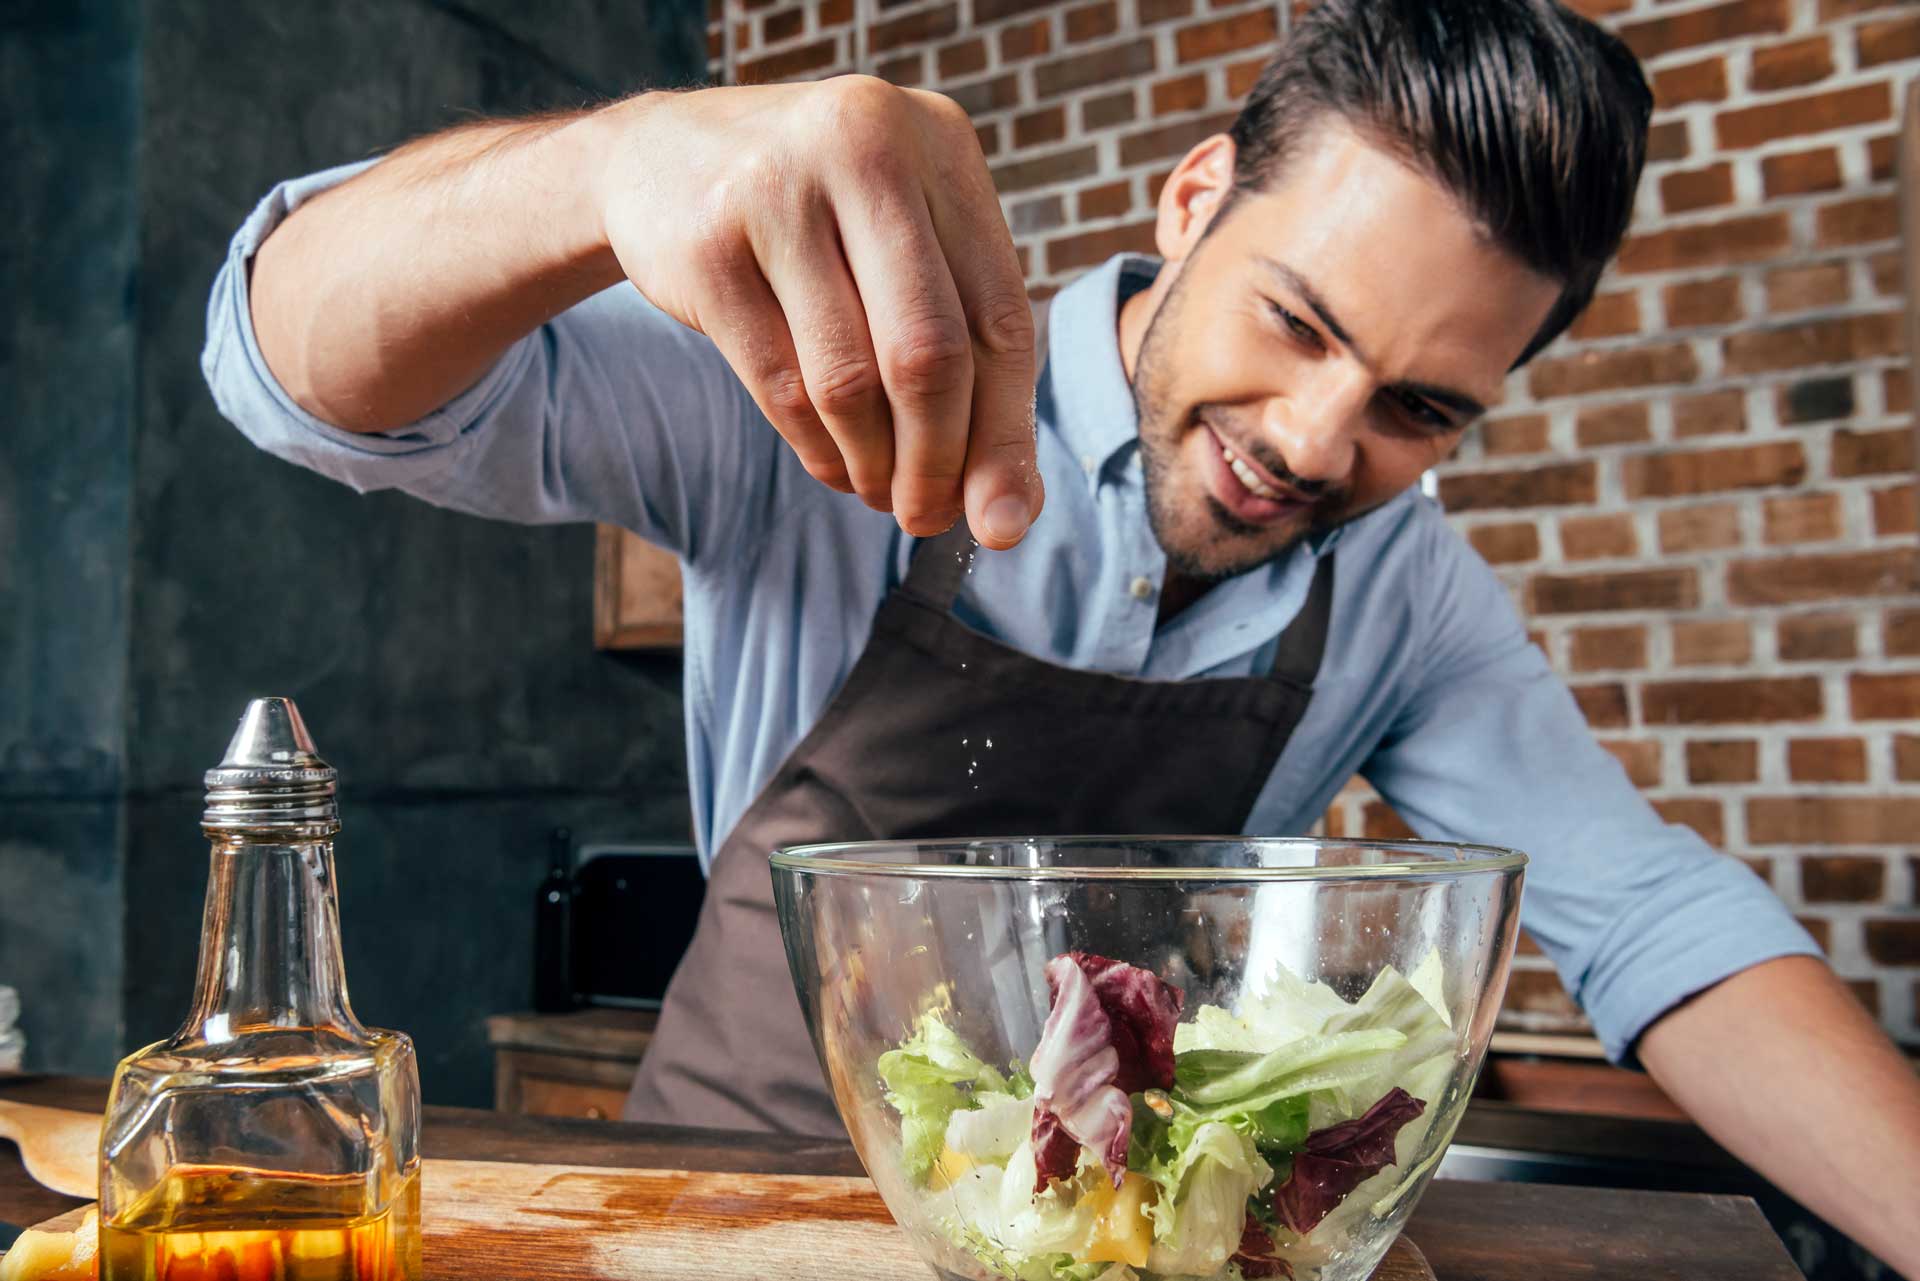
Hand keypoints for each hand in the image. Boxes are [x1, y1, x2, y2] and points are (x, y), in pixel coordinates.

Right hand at [593, 78, 1044, 548]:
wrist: (661, 155)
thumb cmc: (819, 222)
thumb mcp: (903, 249)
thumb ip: (967, 355)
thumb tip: (1008, 513)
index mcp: (938, 145)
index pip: (1000, 317)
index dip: (1006, 434)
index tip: (1002, 522)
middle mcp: (865, 148)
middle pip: (929, 353)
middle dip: (937, 462)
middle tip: (927, 518)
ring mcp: (777, 192)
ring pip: (850, 381)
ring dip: (872, 463)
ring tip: (877, 490)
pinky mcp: (708, 246)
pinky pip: (782, 385)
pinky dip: (817, 449)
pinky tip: (832, 464)